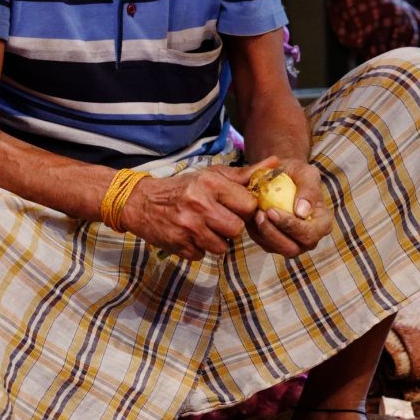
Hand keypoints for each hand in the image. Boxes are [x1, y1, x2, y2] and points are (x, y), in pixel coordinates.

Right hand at [119, 166, 257, 260]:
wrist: (142, 202)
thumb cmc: (184, 187)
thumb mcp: (211, 175)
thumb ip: (245, 174)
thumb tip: (277, 163)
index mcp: (210, 183)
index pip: (248, 205)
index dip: (245, 209)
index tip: (237, 207)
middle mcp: (199, 204)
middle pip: (236, 229)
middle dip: (231, 227)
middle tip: (220, 219)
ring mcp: (188, 226)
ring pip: (222, 247)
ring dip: (217, 240)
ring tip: (206, 227)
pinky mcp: (178, 245)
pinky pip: (202, 255)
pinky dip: (200, 248)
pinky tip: (191, 235)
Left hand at [245, 156, 331, 258]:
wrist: (283, 176)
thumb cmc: (297, 173)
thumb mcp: (307, 173)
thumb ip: (309, 190)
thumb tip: (302, 212)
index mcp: (322, 224)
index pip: (309, 234)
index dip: (291, 226)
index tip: (272, 211)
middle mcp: (308, 238)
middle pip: (292, 249)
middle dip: (273, 233)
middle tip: (259, 214)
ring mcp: (291, 242)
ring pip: (275, 248)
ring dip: (262, 233)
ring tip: (254, 213)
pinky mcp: (274, 242)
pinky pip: (263, 243)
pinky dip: (255, 231)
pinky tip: (251, 215)